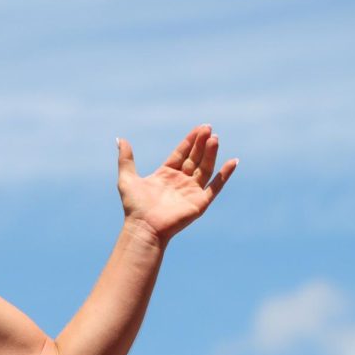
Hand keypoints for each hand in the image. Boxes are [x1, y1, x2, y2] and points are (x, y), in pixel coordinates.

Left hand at [116, 124, 237, 245]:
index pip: (182, 153)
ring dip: (211, 153)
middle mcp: (180, 181)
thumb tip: (121, 139)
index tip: (200, 127)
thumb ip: (126, 158)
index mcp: (166, 174)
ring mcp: (191, 191)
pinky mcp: (200, 202)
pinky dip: (225, 174)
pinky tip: (233, 161)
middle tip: (208, 128)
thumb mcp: (127, 178)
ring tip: (215, 138)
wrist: (144, 227)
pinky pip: (216, 186)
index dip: (190, 140)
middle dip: (201, 143)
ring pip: (205, 168)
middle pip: (195, 158)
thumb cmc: (134, 206)